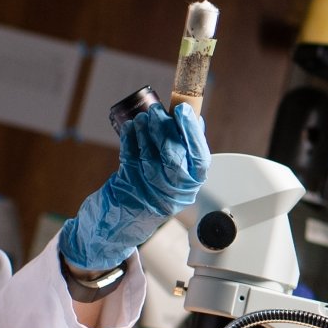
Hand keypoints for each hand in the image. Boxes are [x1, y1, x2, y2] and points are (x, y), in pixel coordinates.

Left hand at [58, 103, 208, 272]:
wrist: (129, 217)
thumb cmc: (158, 188)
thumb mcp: (180, 175)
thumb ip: (188, 150)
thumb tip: (194, 118)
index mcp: (193, 183)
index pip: (199, 156)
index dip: (191, 131)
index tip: (182, 110)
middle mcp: (176, 190)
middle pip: (173, 154)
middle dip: (163, 127)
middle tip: (156, 111)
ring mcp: (152, 190)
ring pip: (150, 155)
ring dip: (145, 131)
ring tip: (143, 117)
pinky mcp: (130, 186)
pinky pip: (130, 157)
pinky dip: (129, 139)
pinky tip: (130, 127)